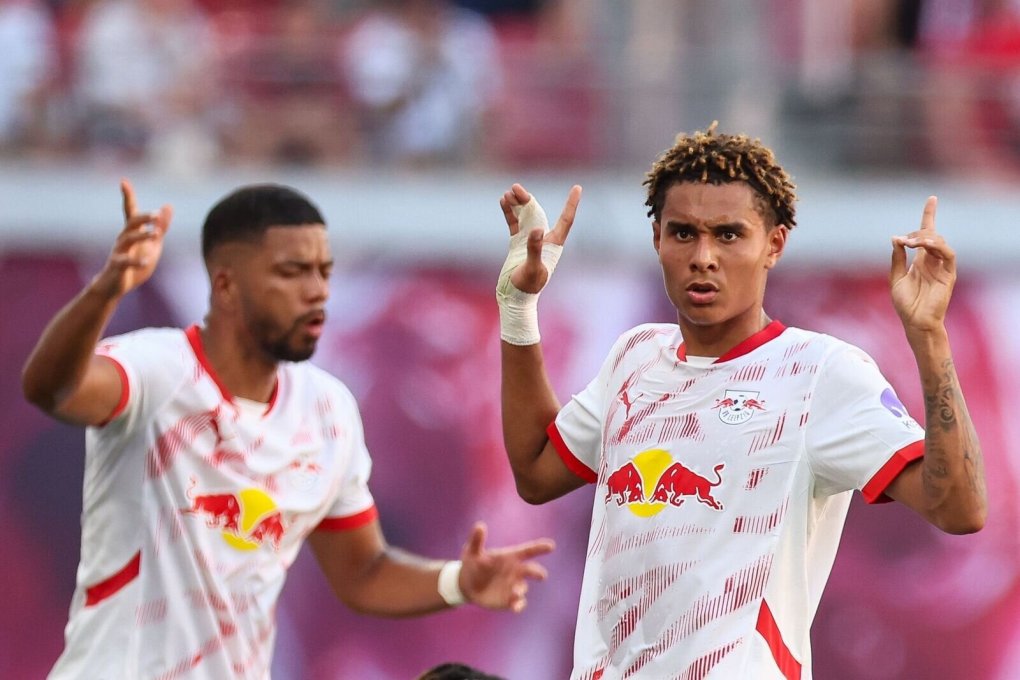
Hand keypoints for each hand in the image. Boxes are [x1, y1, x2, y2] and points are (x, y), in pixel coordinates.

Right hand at [90, 179, 172, 299]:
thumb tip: (167, 206)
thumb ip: (161, 227)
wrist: (116, 286)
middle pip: (131, 222)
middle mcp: (123, 238)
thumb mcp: (153, 244)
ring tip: (155, 234)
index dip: (127, 196)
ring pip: (127, 239)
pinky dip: (136, 261)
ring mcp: (119, 251)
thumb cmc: (136, 263)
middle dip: (143, 217)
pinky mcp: (117, 266)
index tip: (123, 181)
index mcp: (132, 232)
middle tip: (156, 215)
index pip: (129, 210)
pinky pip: (125, 262)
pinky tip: (146, 261)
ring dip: (142, 235)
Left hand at [458, 521, 554, 612]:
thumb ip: (477, 540)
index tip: (551, 546)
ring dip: (521, 590)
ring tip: (515, 592)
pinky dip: (518, 605)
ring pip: (523, 588)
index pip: (528, 551)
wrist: (466, 585)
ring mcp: (513, 586)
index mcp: (510, 556)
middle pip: (531, 570)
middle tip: (541, 575)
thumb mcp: (472, 551)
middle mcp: (516, 571)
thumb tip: (479, 525)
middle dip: (537, 572)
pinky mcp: (509, 600)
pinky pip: (517, 603)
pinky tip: (515, 607)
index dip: (540, 548)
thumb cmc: (472, 563)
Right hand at [499, 183, 581, 293]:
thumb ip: (534, 248)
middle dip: (528, 199)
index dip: (571, 204)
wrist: (516, 296)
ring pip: (525, 215)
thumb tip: (536, 230)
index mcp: (553, 244)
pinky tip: (504, 202)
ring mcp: (529, 240)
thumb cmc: (529, 286)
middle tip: (515, 187)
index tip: (577, 188)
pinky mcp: (517, 243)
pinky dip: (509, 212)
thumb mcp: (533, 267)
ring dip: (517, 204)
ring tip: (508, 193)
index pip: (565, 220)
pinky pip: (514, 223)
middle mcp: (543, 239)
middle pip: (539, 212)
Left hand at [890, 196, 955, 334]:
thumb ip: (897, 259)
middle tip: (902, 240)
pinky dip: (937, 246)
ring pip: (940, 242)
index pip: (927, 233)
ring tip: (911, 242)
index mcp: (921, 260)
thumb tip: (896, 238)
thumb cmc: (906, 304)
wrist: (915, 322)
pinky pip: (948, 254)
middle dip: (916, 233)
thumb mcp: (896, 278)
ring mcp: (942, 267)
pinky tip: (924, 245)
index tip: (932, 199)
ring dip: (925, 238)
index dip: (929, 216)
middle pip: (931, 235)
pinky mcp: (949, 274)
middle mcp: (933, 261)